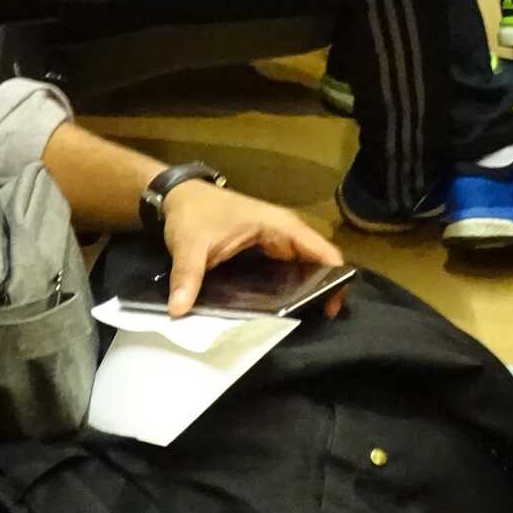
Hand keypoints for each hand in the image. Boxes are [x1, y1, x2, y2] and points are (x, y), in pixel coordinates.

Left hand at [160, 183, 343, 316]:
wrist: (178, 194)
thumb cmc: (192, 213)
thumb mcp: (189, 246)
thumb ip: (187, 277)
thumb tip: (177, 310)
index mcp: (279, 226)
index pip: (323, 252)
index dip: (335, 278)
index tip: (332, 308)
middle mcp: (285, 231)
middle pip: (318, 261)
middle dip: (323, 288)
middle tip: (319, 318)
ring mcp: (276, 238)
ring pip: (304, 265)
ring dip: (308, 287)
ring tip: (306, 317)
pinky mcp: (266, 246)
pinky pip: (289, 266)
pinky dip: (292, 283)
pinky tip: (285, 306)